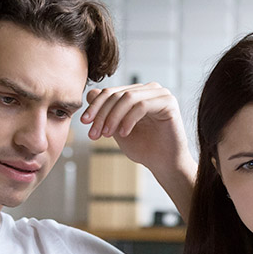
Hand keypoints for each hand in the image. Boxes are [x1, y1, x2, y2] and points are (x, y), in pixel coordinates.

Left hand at [81, 83, 196, 219]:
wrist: (163, 163)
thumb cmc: (143, 147)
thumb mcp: (117, 129)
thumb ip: (106, 112)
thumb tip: (90, 93)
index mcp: (136, 93)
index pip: (110, 92)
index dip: (95, 106)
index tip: (83, 122)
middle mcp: (149, 89)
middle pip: (117, 94)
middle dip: (102, 114)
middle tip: (93, 134)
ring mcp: (160, 93)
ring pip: (128, 98)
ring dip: (113, 117)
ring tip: (107, 135)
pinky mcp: (168, 102)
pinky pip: (142, 105)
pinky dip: (129, 119)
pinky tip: (124, 134)